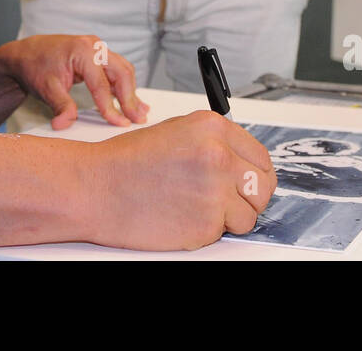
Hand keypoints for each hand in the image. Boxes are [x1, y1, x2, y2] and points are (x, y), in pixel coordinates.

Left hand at [0, 34, 148, 129]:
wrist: (26, 53)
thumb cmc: (35, 66)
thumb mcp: (45, 88)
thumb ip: (60, 106)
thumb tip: (64, 124)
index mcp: (82, 51)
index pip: (101, 84)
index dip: (111, 107)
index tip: (119, 124)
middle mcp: (94, 46)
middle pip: (121, 72)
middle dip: (130, 98)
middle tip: (137, 120)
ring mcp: (98, 48)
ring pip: (123, 70)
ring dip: (131, 92)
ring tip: (140, 113)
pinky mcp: (98, 55)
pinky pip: (116, 70)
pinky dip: (124, 86)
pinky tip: (132, 101)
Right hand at [82, 111, 277, 249]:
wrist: (96, 187)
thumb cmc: (127, 162)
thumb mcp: (176, 132)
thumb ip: (214, 143)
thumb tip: (241, 161)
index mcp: (213, 128)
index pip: (261, 156)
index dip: (255, 173)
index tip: (247, 182)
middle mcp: (219, 155)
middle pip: (264, 185)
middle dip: (251, 197)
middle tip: (229, 201)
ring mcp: (216, 190)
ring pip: (250, 214)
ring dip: (230, 217)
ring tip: (198, 208)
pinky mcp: (207, 223)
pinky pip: (225, 232)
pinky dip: (208, 230)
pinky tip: (183, 216)